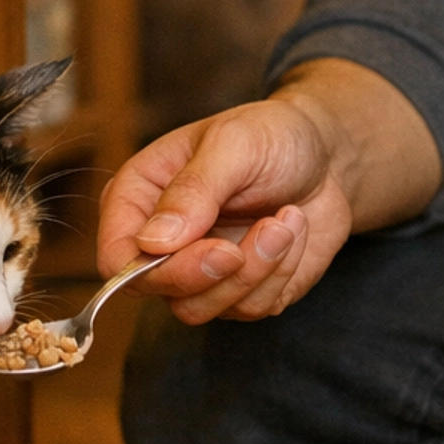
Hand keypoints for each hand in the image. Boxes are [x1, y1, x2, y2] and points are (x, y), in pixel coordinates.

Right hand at [97, 92, 355, 323]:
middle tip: (268, 231)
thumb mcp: (233, 144)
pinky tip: (292, 231)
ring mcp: (198, 271)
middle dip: (217, 271)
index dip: (156, 269)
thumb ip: (193, 189)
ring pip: (203, 308)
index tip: (218, 250)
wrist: (326, 153)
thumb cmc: (271, 135)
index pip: (116, 257)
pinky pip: (249, 308)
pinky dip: (281, 274)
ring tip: (285, 221)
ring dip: (258, 269)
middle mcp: (159, 242)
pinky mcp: (238, 291)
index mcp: (139, 197)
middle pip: (158, 291)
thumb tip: (152, 242)